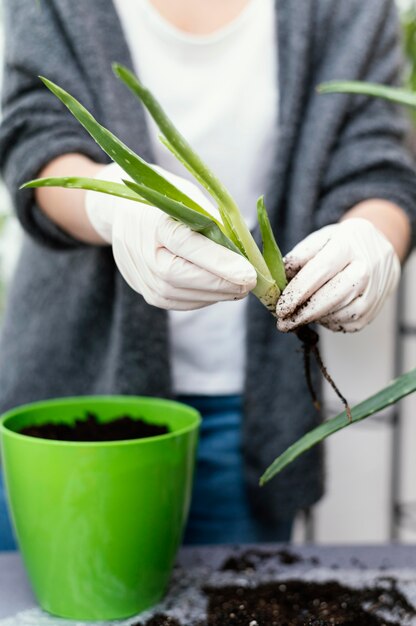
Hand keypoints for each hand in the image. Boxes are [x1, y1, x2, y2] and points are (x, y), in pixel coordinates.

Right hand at [85, 163, 256, 309]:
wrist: (124, 217)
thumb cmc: (164, 203)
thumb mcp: (187, 198)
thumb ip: (212, 222)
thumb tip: (245, 251)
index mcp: (154, 222)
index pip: (187, 245)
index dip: (220, 262)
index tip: (248, 273)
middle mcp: (143, 253)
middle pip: (185, 277)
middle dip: (223, 284)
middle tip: (251, 283)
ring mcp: (143, 277)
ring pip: (185, 296)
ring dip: (217, 294)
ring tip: (239, 286)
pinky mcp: (147, 293)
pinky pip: (181, 303)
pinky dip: (205, 298)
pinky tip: (220, 289)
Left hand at [276, 218, 400, 332]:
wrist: (379, 248)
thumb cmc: (341, 244)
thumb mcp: (319, 240)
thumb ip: (298, 258)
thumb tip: (280, 279)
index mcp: (347, 245)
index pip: (320, 271)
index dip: (298, 292)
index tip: (280, 308)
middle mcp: (365, 268)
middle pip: (333, 297)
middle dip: (304, 314)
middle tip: (283, 324)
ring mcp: (374, 290)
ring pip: (342, 314)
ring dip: (317, 319)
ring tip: (302, 315)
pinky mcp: (375, 307)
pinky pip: (350, 324)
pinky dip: (331, 323)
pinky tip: (321, 316)